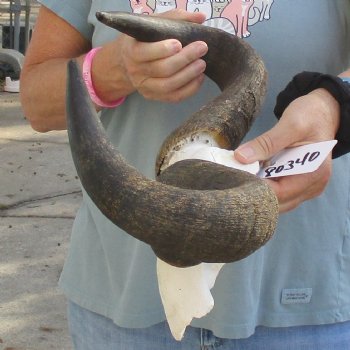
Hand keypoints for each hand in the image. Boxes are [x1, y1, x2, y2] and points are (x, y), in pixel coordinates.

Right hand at [93, 10, 207, 102]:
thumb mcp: (153, 24)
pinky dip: (189, 89)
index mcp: (132, 51)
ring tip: (202, 64)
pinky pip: (173, 97)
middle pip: (162, 69)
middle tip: (202, 48)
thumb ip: (175, 18)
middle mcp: (136, 71)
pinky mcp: (153, 96)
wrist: (127, 62)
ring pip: (168, 86)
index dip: (163, 49)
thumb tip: (200, 18)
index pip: (146, 52)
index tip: (179, 43)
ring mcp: (144, 86)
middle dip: (184, 59)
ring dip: (188, 75)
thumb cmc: (144, 40)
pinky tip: (198, 78)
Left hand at [235, 88, 339, 212]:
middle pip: (278, 202)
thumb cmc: (310, 115)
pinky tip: (253, 174)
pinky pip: (278, 192)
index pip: (280, 193)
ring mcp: (306, 188)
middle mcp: (313, 186)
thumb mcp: (290, 124)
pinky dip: (264, 186)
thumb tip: (240, 157)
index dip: (256, 188)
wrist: (322, 113)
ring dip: (259, 190)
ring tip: (243, 174)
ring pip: (277, 201)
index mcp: (314, 173)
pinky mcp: (299, 185)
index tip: (237, 176)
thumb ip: (266, 143)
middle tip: (236, 176)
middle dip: (255, 192)